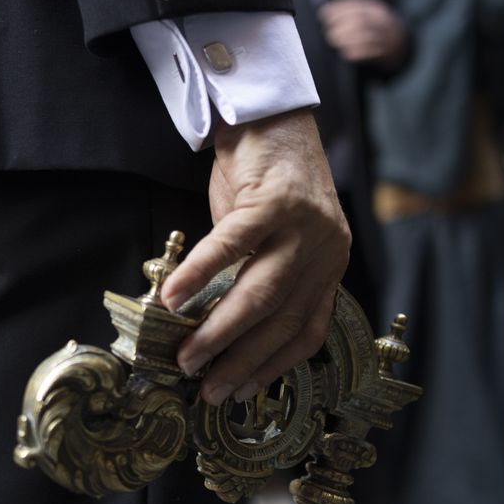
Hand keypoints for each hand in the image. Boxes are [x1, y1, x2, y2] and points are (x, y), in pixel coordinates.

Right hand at [161, 108, 350, 406]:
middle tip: (207, 387)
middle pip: (282, 318)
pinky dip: (200, 275)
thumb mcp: (276, 237)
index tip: (243, 390)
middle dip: (242, 360)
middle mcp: (324, 248)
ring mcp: (303, 225)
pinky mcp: (273, 200)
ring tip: (188, 355)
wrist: (269, 113)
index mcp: (328, 263)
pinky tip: (174, 299)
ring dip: (221, 330)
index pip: (309, 328)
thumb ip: (261, 275)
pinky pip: (232, 246)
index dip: (274, 364)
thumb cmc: (267, 179)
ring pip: (261, 292)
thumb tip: (219, 325)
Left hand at [318, 0, 406, 66]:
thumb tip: (324, 14)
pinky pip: (370, 53)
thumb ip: (351, 12)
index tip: (324, 15)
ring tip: (334, 40)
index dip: (339, 10)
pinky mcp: (386, 53)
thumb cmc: (376, 27)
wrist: (401, 44)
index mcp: (377, 8)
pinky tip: (345, 52)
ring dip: (346, 39)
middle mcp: (383, 21)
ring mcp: (386, 37)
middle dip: (342, 25)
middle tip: (329, 31)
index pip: (357, 6)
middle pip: (361, 21)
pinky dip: (355, 52)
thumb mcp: (368, 13)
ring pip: (365, 36)